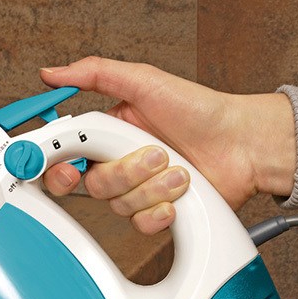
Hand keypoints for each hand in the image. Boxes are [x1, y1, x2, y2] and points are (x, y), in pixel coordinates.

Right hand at [39, 57, 295, 233]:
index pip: (67, 154)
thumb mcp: (145, 81)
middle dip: (123, 172)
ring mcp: (138, 191)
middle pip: (94, 185)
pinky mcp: (156, 213)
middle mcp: (119, 164)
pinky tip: (178, 193)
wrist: (244, 143)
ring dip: (154, 185)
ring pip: (120, 204)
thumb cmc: (201, 109)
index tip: (68, 166)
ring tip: (180, 166)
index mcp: (108, 134)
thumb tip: (53, 73)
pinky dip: (160, 210)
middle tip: (151, 155)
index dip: (58, 164)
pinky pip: (140, 224)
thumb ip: (96, 74)